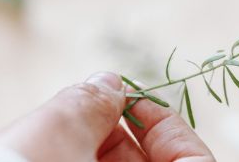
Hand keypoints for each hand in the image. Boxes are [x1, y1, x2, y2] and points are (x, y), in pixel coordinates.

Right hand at [0, 72, 214, 161]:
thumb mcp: (63, 128)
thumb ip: (96, 101)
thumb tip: (108, 85)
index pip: (193, 160)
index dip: (162, 121)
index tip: (126, 99)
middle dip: (118, 137)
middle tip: (85, 114)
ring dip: (91, 155)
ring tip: (56, 138)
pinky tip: (45, 154)